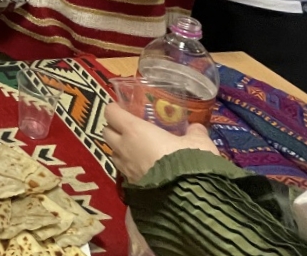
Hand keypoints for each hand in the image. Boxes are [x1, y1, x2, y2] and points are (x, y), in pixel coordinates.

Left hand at [102, 102, 219, 181]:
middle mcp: (124, 147)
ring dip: (120, 149)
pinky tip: (144, 168)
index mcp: (134, 130)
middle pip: (107, 132)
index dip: (115, 109)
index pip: (111, 113)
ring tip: (137, 149)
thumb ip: (195, 132)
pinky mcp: (130, 185)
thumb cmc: (188, 161)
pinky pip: (123, 171)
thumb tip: (196, 128)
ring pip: (113, 153)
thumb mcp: (199, 142)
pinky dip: (129, 166)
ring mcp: (125, 168)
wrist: (187, 198)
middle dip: (114, 128)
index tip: (123, 108)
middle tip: (130, 128)